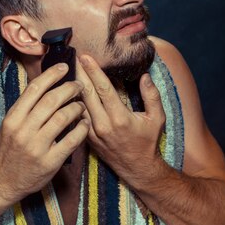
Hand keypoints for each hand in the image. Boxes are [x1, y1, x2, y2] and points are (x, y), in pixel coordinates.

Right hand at [0, 63, 89, 202]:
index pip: (35, 88)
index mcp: (13, 118)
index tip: (64, 67)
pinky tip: (85, 124)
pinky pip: (71, 140)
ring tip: (81, 105)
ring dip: (76, 107)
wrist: (1, 182)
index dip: (52, 75)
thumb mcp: (10, 126)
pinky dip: (81, 129)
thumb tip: (46, 84)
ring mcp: (37, 147)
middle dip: (69, 89)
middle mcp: (24, 130)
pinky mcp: (50, 162)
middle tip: (79, 85)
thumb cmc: (8, 151)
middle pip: (51, 100)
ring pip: (63, 117)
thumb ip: (26, 108)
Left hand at [76, 54, 166, 184]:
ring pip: (78, 104)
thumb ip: (152, 95)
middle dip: (79, 73)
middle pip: (86, 94)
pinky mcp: (87, 138)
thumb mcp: (157, 118)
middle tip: (72, 57)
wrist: (137, 168)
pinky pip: (77, 116)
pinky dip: (72, 102)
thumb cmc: (148, 141)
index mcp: (120, 118)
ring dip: (73, 87)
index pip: (103, 89)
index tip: (85, 56)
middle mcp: (103, 125)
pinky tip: (68, 91)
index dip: (93, 71)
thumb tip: (144, 75)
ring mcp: (93, 133)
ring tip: (67, 70)